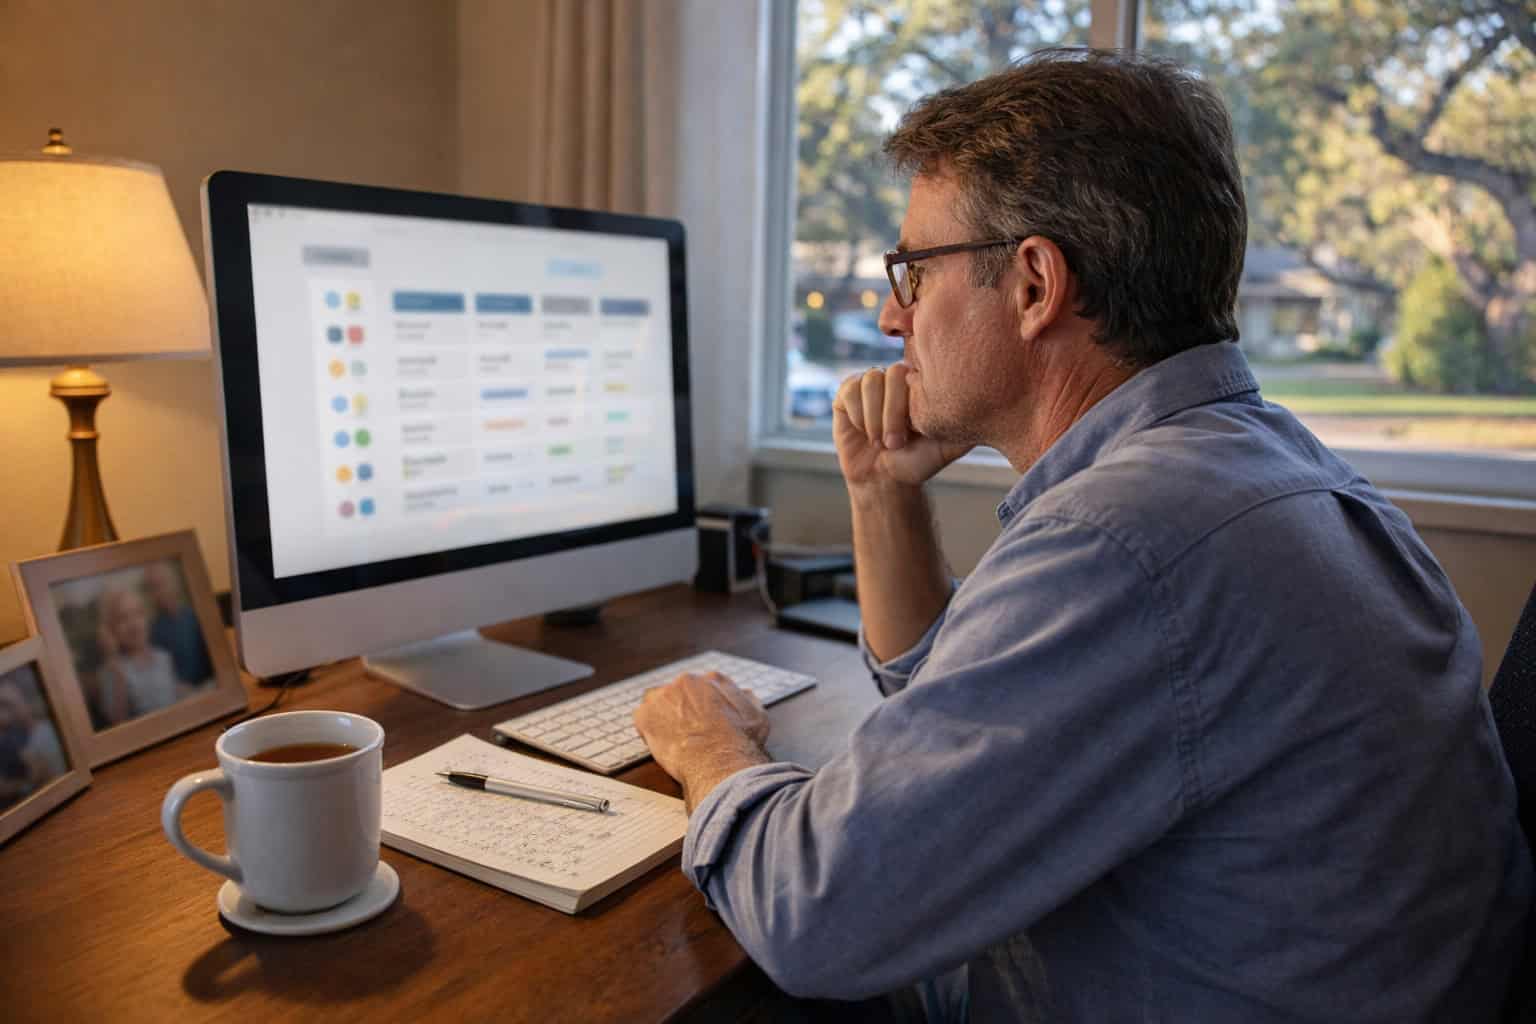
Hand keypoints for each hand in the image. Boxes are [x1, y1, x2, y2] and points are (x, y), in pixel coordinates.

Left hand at [634, 672, 769, 804]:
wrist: (719, 760)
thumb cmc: (739, 741)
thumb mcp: (758, 716)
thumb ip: (748, 700)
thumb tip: (745, 693)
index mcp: (712, 680)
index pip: (704, 686)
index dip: (703, 704)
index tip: (703, 718)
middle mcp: (687, 681)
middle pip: (679, 691)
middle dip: (681, 708)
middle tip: (688, 730)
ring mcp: (664, 696)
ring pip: (658, 702)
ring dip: (663, 715)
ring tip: (673, 737)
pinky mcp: (646, 715)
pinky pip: (642, 719)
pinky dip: (648, 729)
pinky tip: (661, 743)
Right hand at [833, 363, 969, 490]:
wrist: (884, 480)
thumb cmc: (917, 461)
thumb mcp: (948, 444)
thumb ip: (967, 425)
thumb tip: (994, 410)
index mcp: (920, 383)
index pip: (920, 370)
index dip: (914, 403)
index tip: (916, 432)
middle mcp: (896, 377)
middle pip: (894, 373)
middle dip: (893, 414)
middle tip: (896, 443)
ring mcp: (871, 383)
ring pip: (871, 381)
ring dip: (875, 417)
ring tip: (880, 442)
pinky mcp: (847, 393)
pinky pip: (850, 391)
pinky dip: (858, 416)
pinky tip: (863, 431)